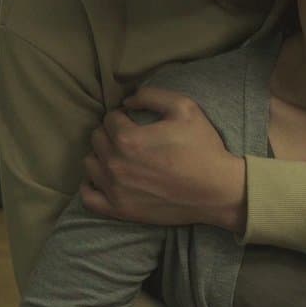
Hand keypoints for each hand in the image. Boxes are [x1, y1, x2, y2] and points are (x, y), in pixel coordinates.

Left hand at [80, 87, 246, 231]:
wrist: (217, 190)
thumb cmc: (203, 147)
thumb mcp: (184, 108)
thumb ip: (151, 95)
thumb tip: (127, 101)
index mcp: (128, 139)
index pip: (109, 118)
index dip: (123, 115)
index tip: (136, 120)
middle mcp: (115, 164)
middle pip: (97, 138)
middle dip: (111, 133)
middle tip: (131, 137)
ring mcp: (115, 190)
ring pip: (90, 164)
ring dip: (101, 156)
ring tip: (120, 156)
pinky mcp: (119, 210)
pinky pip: (88, 197)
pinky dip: (92, 185)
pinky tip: (105, 178)